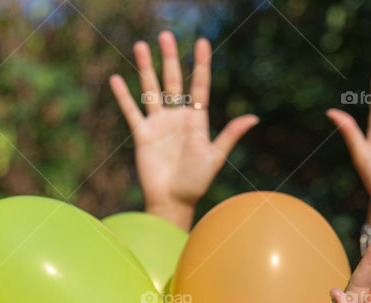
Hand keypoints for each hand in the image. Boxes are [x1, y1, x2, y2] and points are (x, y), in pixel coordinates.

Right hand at [109, 31, 258, 230]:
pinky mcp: (142, 134)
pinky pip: (132, 111)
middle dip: (170, 58)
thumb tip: (254, 118)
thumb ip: (230, 135)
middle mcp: (177, 117)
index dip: (201, 64)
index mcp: (196, 120)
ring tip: (141, 45)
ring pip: (151, 90)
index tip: (202, 42)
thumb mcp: (215, 156)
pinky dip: (124, 96)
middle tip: (166, 35)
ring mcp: (158, 124)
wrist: (172, 201)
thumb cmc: (196, 182)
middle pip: (173, 81)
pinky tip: (116, 79)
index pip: (199, 86)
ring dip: (146, 68)